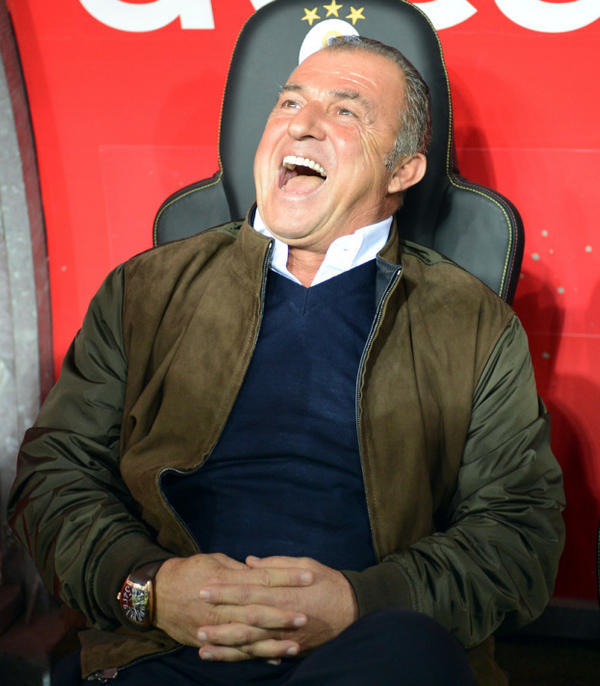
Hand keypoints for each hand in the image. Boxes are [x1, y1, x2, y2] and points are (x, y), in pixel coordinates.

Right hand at [153, 553, 312, 652]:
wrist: (156, 594)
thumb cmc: (190, 571)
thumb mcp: (215, 561)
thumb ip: (239, 569)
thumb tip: (261, 570)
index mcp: (226, 578)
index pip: (263, 577)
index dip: (287, 577)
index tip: (309, 576)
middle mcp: (222, 604)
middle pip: (258, 609)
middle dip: (283, 613)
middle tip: (306, 616)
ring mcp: (216, 625)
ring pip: (249, 635)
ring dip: (273, 641)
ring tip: (296, 643)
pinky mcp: (210, 640)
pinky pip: (235, 651)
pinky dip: (255, 655)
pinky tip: (275, 658)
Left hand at [196, 555, 357, 661]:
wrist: (354, 611)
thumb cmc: (329, 582)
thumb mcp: (306, 564)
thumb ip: (276, 564)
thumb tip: (249, 562)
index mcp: (285, 592)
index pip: (250, 591)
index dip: (226, 590)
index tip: (206, 587)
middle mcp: (282, 617)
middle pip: (245, 617)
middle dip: (219, 615)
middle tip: (196, 612)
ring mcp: (284, 636)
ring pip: (250, 641)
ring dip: (224, 642)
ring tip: (201, 641)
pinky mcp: (287, 649)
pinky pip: (260, 655)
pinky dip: (240, 657)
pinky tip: (221, 657)